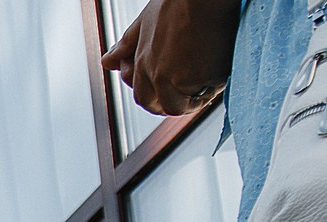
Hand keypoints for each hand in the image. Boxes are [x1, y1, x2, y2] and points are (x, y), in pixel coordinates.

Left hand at [102, 0, 238, 116]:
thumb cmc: (179, 2)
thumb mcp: (145, 22)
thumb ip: (127, 46)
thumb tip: (108, 62)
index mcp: (143, 63)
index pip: (142, 95)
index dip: (155, 97)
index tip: (169, 91)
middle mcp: (156, 74)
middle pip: (159, 106)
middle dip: (170, 105)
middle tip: (187, 99)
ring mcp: (178, 78)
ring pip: (181, 106)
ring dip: (192, 102)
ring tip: (205, 85)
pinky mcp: (201, 77)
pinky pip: (208, 93)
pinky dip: (213, 86)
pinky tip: (218, 69)